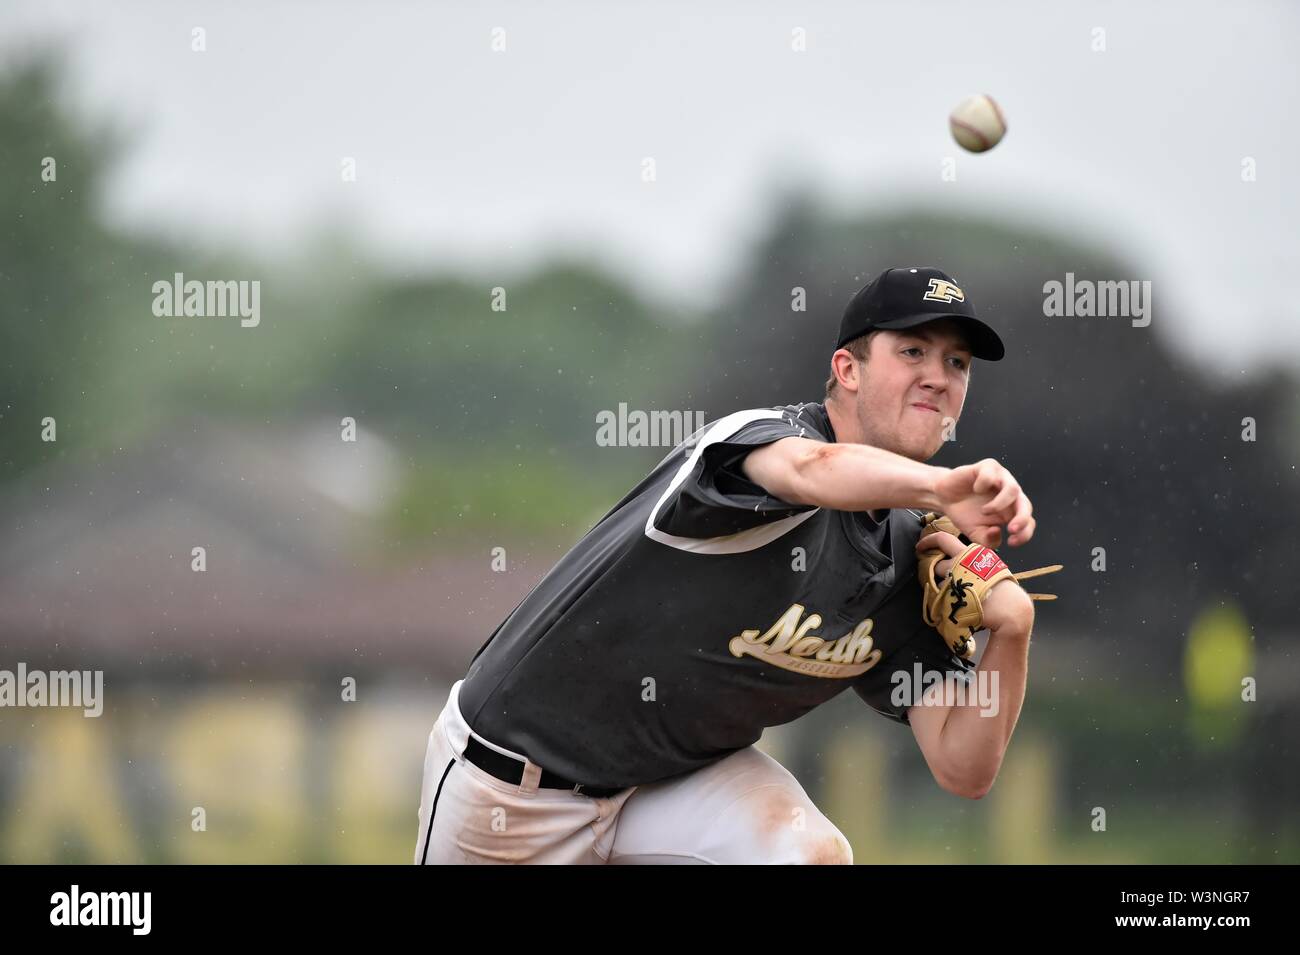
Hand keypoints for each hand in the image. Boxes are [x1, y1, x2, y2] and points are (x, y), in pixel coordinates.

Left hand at [916, 531, 1034, 633]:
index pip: (944, 539)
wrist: (1010, 608)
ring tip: (956, 595)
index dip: (929, 540)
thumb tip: (960, 563)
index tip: (919, 545)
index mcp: (970, 553)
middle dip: (934, 571)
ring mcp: (955, 579)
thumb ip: (973, 563)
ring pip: (939, 581)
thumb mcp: (989, 566)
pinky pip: (942, 597)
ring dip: (944, 587)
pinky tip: (957, 604)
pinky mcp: (952, 596)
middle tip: (935, 575)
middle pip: (937, 563)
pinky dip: (946, 600)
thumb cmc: (1004, 589)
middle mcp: (960, 563)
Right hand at [932, 458, 1034, 547]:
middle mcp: (1010, 494)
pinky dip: (983, 485)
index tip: (1011, 542)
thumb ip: (987, 540)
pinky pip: (991, 475)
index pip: (1028, 522)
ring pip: (1013, 488)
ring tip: (985, 511)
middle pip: (1026, 505)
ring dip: (1000, 504)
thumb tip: (997, 532)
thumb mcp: (975, 533)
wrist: (944, 497)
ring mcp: (1000, 478)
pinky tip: (975, 490)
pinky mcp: (987, 467)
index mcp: (1011, 511)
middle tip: (1011, 530)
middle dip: (1022, 519)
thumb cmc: (964, 513)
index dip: (1025, 534)